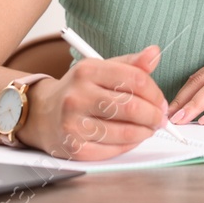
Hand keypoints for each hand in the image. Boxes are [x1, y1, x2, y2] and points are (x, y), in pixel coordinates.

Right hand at [18, 44, 169, 160]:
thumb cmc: (78, 90)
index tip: (161, 101)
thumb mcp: (100, 69)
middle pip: (131, 107)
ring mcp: (74, 124)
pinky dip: (130, 145)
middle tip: (160, 118)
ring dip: (146, 132)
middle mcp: (77, 96)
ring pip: (126, 131)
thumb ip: (130, 64)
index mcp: (86, 71)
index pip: (134, 79)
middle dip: (154, 115)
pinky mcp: (76, 149)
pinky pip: (114, 149)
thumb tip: (155, 53)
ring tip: (149, 128)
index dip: (155, 93)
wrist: (42, 114)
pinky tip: (132, 138)